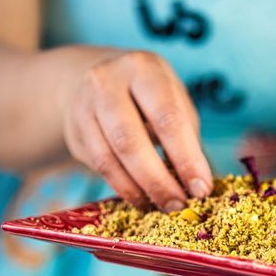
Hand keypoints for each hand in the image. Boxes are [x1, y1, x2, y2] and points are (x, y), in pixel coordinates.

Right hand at [62, 50, 212, 209]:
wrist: (97, 83)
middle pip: (131, 142)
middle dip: (158, 181)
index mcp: (144, 69)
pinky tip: (142, 199)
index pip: (167, 118)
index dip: (186, 159)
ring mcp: (85, 107)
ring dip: (139, 190)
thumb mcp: (173, 101)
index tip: (201, 189)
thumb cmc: (148, 97)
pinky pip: (99, 168)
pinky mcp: (75, 132)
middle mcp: (107, 83)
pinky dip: (123, 189)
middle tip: (178, 205)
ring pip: (110, 160)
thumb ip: (186, 137)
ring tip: (162, 206)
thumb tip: (199, 184)